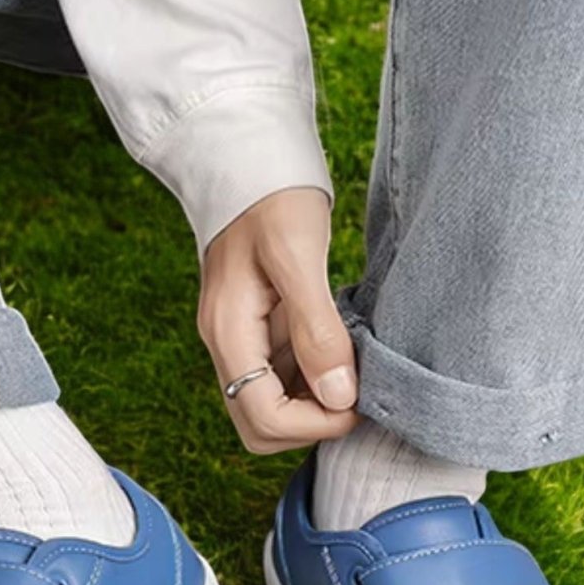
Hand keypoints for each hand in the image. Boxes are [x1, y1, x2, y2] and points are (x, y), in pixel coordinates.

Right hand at [198, 188, 358, 452]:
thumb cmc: (272, 196)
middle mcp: (226, 346)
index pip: (263, 417)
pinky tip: (338, 356)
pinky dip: (311, 383)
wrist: (249, 157)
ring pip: (270, 409)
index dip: (315, 423)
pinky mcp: (256, 332)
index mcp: (228, 333)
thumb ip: (317, 330)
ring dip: (312, 407)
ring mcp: (239, 341)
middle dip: (310, 424)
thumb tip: (339, 396)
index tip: (357, 401)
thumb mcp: (300, 256)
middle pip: (259, 427)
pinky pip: (281, 380)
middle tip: (354, 394)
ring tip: (350, 374)